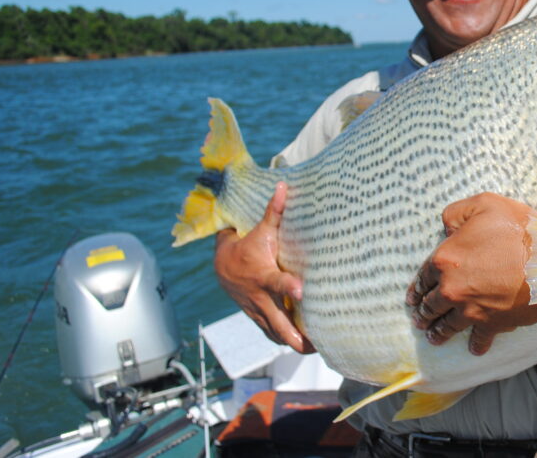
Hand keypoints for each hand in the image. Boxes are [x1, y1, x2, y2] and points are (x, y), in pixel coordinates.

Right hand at [214, 182, 313, 352]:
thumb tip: (284, 186)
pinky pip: (272, 334)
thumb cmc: (245, 247)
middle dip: (295, 335)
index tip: (302, 292)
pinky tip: (304, 347)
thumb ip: (274, 212)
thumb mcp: (258, 230)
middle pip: (278, 321)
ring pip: (276, 333)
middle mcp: (260, 298)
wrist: (220, 268)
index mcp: (263, 276)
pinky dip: (285, 341)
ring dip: (293, 343)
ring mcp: (258, 311)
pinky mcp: (259, 318)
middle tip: (314, 345)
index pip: (277, 283)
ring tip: (316, 351)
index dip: (288, 288)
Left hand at [406, 193, 536, 355]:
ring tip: (434, 337)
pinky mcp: (492, 323)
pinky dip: (476, 345)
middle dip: (423, 313)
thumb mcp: (485, 204)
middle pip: (431, 305)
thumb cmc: (519, 230)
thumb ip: (458, 213)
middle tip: (419, 320)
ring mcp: (471, 309)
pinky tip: (474, 349)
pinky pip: (479, 338)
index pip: (423, 277)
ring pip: (448, 325)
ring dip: (439, 333)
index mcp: (445, 259)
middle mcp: (452, 288)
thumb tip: (446, 226)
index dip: (417, 287)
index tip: (413, 297)